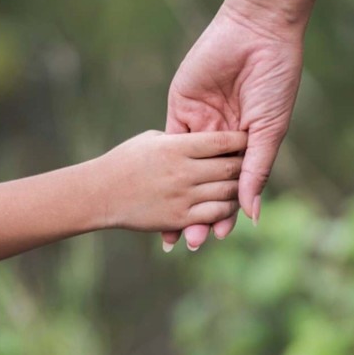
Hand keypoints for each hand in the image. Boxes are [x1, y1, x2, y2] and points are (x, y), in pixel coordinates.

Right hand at [97, 130, 246, 231]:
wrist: (101, 193)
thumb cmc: (125, 161)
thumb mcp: (152, 140)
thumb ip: (180, 139)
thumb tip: (207, 136)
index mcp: (176, 147)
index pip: (220, 140)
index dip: (240, 139)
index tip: (248, 137)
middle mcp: (183, 172)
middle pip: (230, 167)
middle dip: (245, 163)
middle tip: (252, 161)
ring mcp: (183, 196)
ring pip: (228, 192)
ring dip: (240, 188)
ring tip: (243, 183)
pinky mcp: (179, 218)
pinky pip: (215, 214)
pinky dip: (227, 210)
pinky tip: (229, 204)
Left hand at [162, 7, 304, 249]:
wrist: (256, 34)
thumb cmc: (274, 81)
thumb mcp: (269, 130)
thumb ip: (256, 171)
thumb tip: (251, 214)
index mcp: (246, 145)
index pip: (232, 186)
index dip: (225, 212)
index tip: (218, 236)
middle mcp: (221, 140)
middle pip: (206, 184)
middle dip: (199, 211)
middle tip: (191, 241)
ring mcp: (200, 126)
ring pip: (185, 170)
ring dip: (179, 197)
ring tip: (172, 226)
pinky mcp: (180, 109)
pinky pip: (169, 143)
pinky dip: (164, 167)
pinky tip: (160, 190)